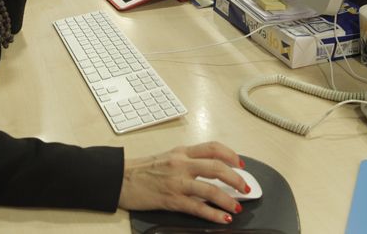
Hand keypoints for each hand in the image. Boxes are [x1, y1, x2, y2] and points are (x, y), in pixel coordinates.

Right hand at [118, 142, 247, 223]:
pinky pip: (197, 207)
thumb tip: (210, 170)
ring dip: (228, 199)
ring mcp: (177, 182)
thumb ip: (187, 161)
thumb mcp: (167, 158)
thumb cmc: (142, 170)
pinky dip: (213, 214)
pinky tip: (222, 219)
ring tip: (237, 207)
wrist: (120, 178)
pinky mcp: (171, 199)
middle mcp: (181, 164)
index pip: (213, 147)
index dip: (231, 154)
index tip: (241, 163)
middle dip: (236, 178)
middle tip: (245, 187)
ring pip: (210, 188)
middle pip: (216, 166)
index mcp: (182, 152)